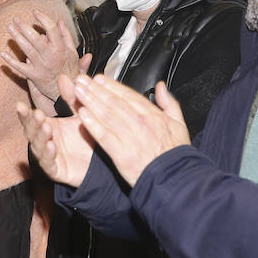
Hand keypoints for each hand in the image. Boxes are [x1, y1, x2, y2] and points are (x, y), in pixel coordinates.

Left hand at [0, 16, 88, 113]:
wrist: (65, 91)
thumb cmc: (69, 69)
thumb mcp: (72, 51)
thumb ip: (65, 35)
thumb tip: (59, 21)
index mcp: (60, 49)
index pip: (51, 29)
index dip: (42, 19)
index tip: (35, 12)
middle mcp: (50, 56)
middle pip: (35, 38)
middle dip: (24, 27)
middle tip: (16, 19)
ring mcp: (40, 66)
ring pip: (26, 49)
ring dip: (16, 37)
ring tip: (10, 28)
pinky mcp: (33, 75)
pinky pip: (19, 67)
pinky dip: (10, 60)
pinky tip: (2, 53)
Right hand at [18, 74, 95, 186]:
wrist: (101, 160)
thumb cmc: (87, 137)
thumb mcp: (81, 114)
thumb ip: (72, 98)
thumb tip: (63, 77)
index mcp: (48, 126)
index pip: (32, 119)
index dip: (25, 113)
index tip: (20, 105)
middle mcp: (46, 141)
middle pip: (32, 131)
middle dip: (32, 123)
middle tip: (35, 114)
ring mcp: (49, 156)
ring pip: (39, 146)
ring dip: (41, 136)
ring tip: (46, 127)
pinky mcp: (56, 170)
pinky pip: (49, 163)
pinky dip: (49, 154)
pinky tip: (51, 146)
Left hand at [69, 75, 190, 186]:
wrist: (174, 179)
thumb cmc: (175, 154)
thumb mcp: (179, 124)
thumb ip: (169, 102)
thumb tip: (160, 86)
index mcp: (153, 115)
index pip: (129, 95)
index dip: (111, 86)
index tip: (99, 79)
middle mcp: (141, 124)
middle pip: (114, 102)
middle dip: (95, 89)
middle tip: (81, 80)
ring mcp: (131, 139)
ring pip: (107, 116)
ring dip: (90, 102)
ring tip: (78, 92)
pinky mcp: (122, 155)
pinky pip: (104, 136)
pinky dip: (93, 125)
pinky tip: (82, 116)